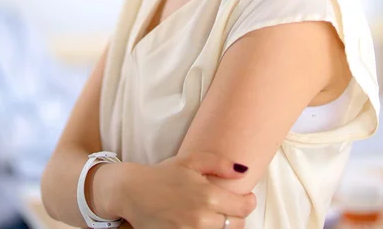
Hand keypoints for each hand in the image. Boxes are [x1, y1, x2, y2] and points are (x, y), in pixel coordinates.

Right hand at [121, 151, 256, 228]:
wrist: (133, 192)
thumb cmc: (164, 173)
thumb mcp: (191, 160)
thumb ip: (220, 163)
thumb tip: (243, 171)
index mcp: (207, 195)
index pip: (243, 208)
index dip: (249, 202)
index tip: (247, 197)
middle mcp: (202, 218)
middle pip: (236, 226)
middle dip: (237, 215)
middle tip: (230, 206)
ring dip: (223, 226)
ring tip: (216, 215)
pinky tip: (203, 223)